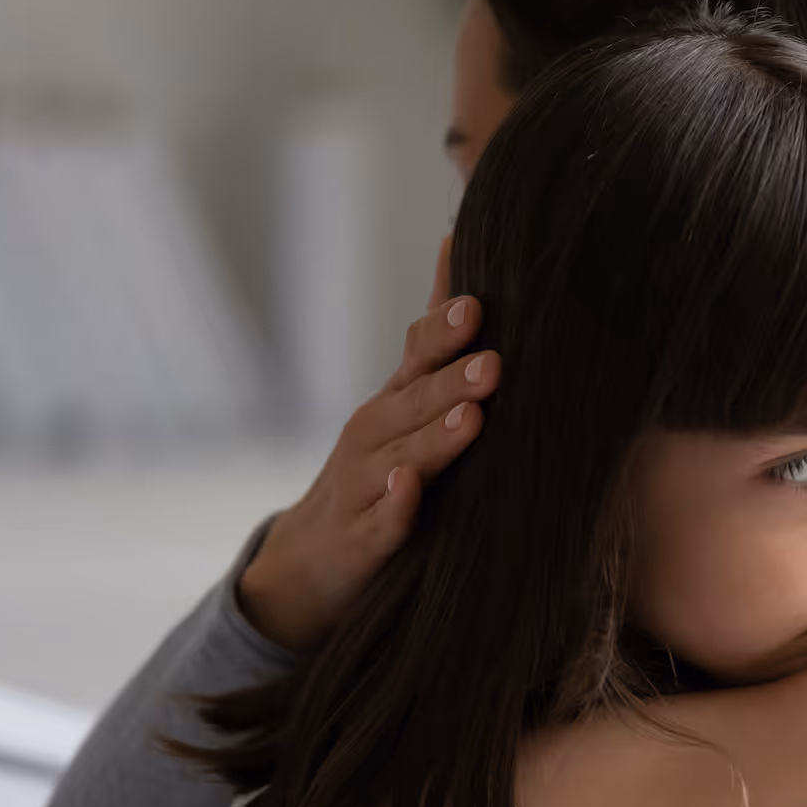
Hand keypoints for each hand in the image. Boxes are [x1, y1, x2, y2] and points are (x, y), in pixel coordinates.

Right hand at [239, 237, 502, 650]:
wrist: (313, 560)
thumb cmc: (376, 470)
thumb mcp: (403, 402)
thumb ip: (434, 337)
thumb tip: (458, 245)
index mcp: (393, 402)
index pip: (417, 358)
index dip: (443, 333)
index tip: (478, 305)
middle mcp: (372, 436)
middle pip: (413, 403)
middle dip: (451, 381)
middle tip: (494, 363)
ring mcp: (362, 488)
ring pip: (399, 459)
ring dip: (433, 439)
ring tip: (470, 418)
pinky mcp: (360, 541)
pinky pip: (380, 524)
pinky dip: (394, 507)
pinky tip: (407, 488)